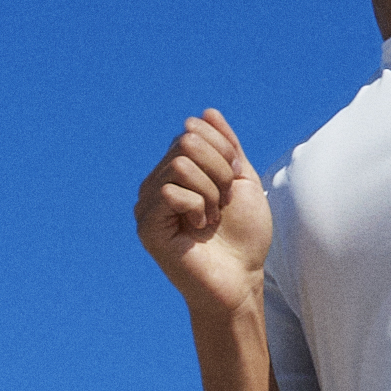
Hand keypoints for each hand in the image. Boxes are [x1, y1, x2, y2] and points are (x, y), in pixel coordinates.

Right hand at [134, 110, 270, 312]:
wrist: (242, 279)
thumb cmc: (244, 236)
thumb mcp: (242, 180)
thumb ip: (227, 146)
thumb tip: (206, 112)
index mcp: (178, 170)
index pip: (193, 129)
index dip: (224, 150)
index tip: (233, 183)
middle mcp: (158, 183)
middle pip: (185, 142)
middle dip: (218, 169)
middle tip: (223, 201)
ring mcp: (149, 204)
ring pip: (179, 166)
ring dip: (209, 192)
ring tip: (212, 217)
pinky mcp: (146, 226)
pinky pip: (169, 193)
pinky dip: (196, 207)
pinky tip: (199, 228)